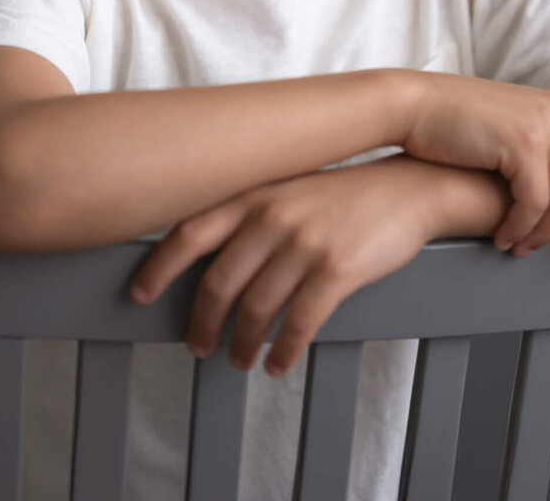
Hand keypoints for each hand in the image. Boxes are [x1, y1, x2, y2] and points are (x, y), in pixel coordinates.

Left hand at [128, 156, 443, 377]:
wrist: (410, 187)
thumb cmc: (345, 191)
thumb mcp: (290, 185)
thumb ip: (251, 210)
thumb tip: (209, 254)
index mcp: (256, 192)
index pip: (191, 231)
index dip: (159, 266)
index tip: (139, 294)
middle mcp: (273, 215)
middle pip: (219, 281)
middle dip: (202, 321)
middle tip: (198, 345)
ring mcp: (305, 243)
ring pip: (256, 308)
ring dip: (241, 343)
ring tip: (239, 359)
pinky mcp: (337, 269)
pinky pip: (299, 323)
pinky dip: (283, 351)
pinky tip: (278, 363)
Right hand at [402, 74, 549, 257]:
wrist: (413, 103)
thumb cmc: (452, 118)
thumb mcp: (507, 119)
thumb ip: (539, 138)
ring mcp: (541, 127)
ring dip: (549, 233)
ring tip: (523, 247)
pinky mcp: (519, 145)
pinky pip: (537, 204)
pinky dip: (522, 229)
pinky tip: (505, 238)